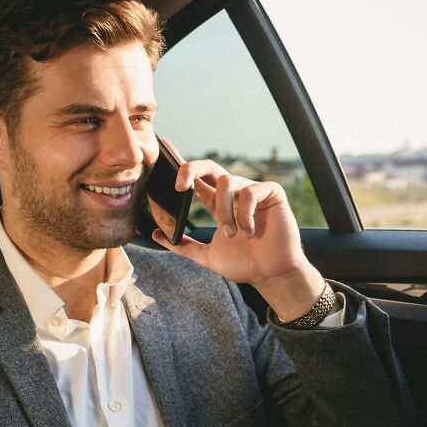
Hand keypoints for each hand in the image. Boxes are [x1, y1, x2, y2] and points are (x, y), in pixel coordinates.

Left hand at [152, 145, 324, 321]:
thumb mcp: (205, 255)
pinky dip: (245, 214)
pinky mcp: (271, 192)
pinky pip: (250, 191)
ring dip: (224, 211)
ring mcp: (252, 191)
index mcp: (217, 204)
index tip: (165, 152)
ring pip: (227, 182)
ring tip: (231, 234)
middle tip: (179, 186)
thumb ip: (181, 245)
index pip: (196, 180)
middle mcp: (233, 194)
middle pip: (209, 167)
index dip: (182, 166)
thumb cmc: (244, 264)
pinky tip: (249, 232)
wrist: (271, 274)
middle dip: (191, 169)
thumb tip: (154, 233)